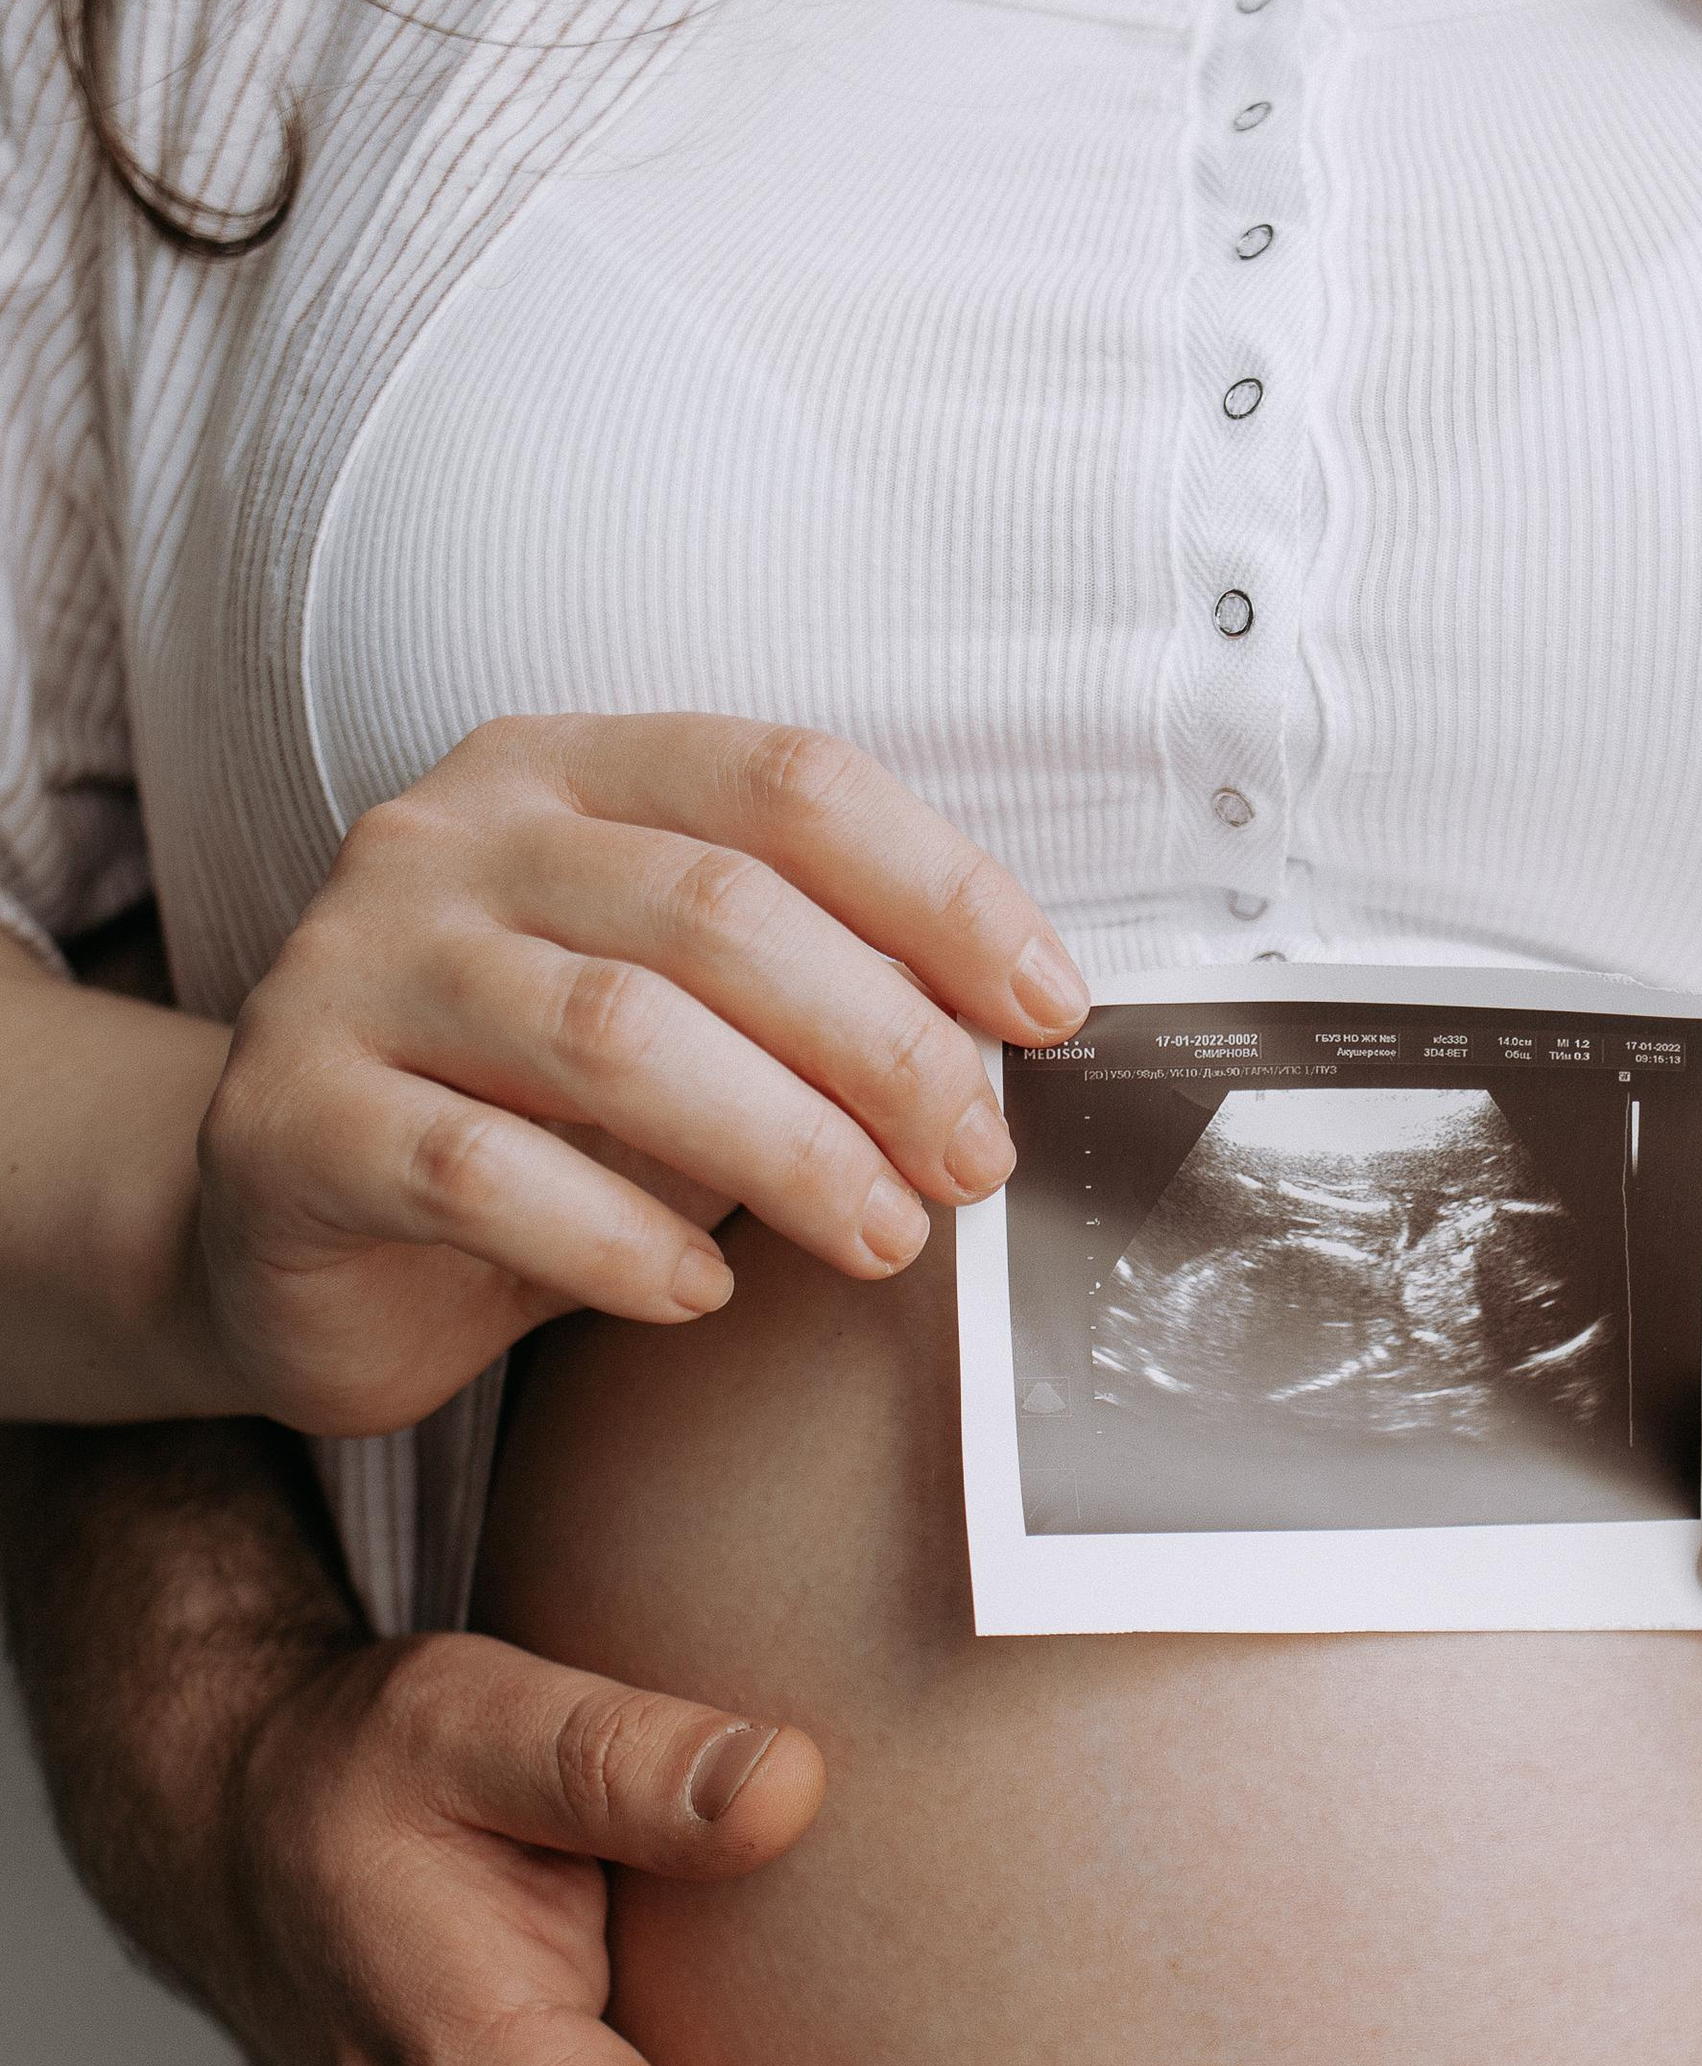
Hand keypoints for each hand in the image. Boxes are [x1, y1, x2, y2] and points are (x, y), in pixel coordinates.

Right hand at [194, 712, 1090, 1438]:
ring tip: (878, 1237)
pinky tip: (699, 1292)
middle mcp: (448, 840)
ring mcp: (351, 969)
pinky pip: (480, 1172)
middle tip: (970, 1164)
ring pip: (613, 1031)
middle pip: (718, 909)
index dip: (941, 892)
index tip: (1050, 1010)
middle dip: (883, 1046)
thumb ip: (808, 999)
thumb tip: (1005, 1046)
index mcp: (565, 773)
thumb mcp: (684, 1025)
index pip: (788, 783)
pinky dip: (618, 1239)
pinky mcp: (291, 1118)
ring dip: (784, 1147)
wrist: (287, 1224)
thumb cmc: (525, 1116)